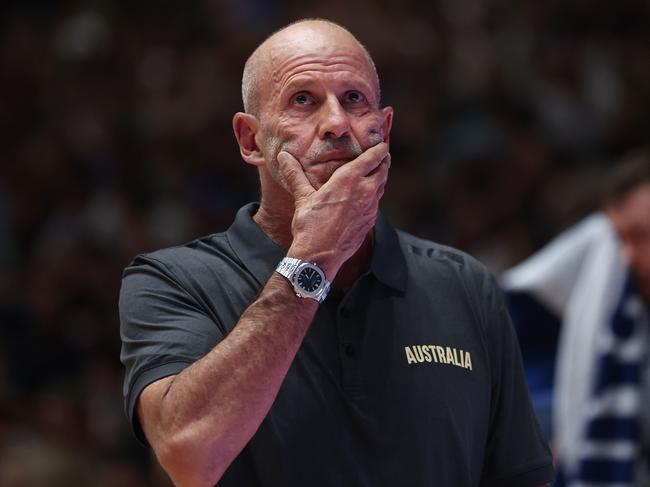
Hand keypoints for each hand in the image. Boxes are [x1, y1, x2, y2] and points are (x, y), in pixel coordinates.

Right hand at [277, 143, 390, 278]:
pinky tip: (367, 198)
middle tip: (383, 156)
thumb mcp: (302, 197)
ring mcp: (370, 208)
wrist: (319, 255)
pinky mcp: (369, 222)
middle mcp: (365, 191)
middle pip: (383, 170)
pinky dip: (375, 196)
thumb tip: (283, 156)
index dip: (380, 149)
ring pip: (382, 186)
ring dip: (381, 178)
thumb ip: (295, 174)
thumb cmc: (310, 225)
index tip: (382, 144)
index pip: (373, 157)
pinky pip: (376, 203)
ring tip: (377, 173)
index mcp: (350, 179)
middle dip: (384, 161)